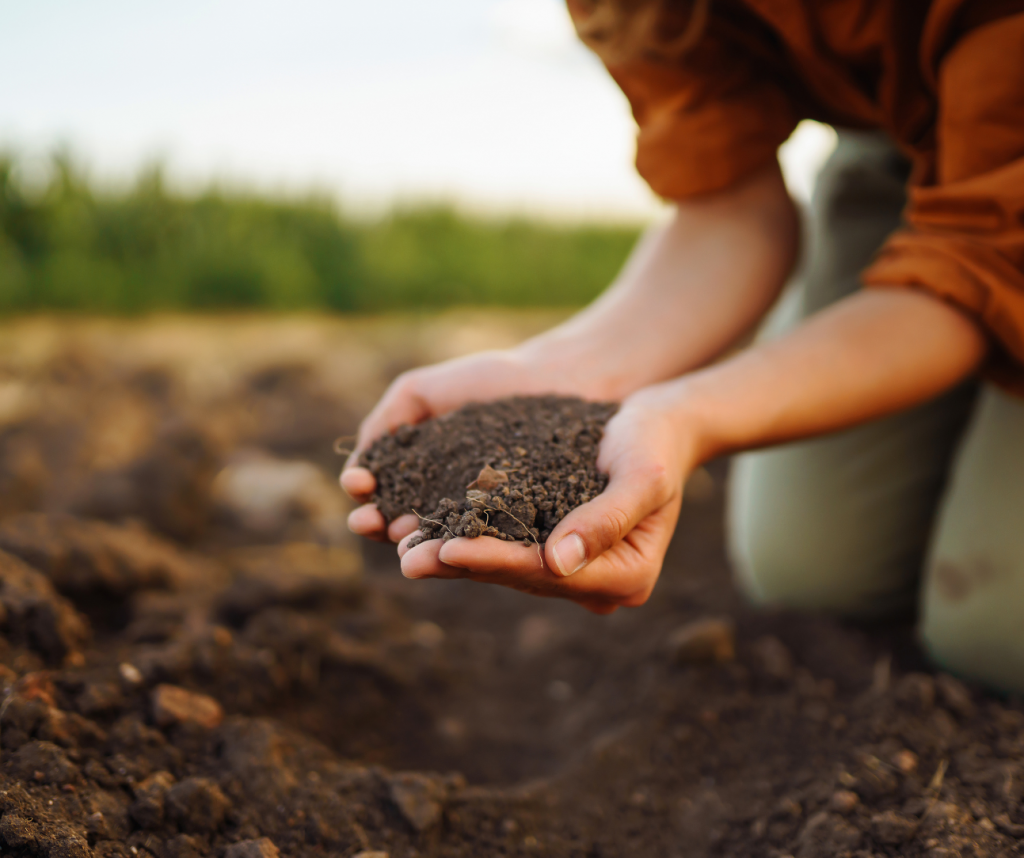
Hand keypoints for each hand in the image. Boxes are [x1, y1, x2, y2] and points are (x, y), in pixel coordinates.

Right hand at [341, 348, 587, 542]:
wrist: (554, 378)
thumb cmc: (488, 381)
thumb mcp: (421, 392)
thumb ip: (386, 421)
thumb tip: (357, 469)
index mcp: (420, 475)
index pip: (382, 493)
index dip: (365, 494)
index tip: (358, 485)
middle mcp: (446, 502)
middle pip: (403, 522)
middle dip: (380, 524)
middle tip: (368, 521)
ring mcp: (482, 518)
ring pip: (440, 538)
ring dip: (415, 542)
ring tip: (400, 538)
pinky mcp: (518, 526)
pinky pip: (488, 539)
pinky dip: (466, 544)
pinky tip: (449, 541)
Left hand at [395, 383, 694, 613]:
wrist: (658, 427)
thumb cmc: (655, 444)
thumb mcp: (642, 475)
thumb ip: (607, 518)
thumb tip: (558, 562)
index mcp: (627, 577)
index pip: (548, 573)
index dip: (496, 561)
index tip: (448, 548)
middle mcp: (599, 584)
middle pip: (521, 577)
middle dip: (462, 565)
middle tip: (407, 558)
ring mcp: (576, 571)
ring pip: (506, 568)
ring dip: (455, 558)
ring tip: (404, 548)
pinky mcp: (554, 550)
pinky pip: (505, 549)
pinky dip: (468, 539)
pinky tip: (426, 531)